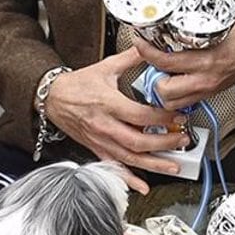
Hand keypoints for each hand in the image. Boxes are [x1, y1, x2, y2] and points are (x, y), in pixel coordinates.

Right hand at [45, 49, 193, 189]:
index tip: (179, 117)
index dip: (163, 118)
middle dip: (164, 143)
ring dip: (153, 164)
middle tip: (182, 140)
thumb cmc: (78, 84)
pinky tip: (142, 186)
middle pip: (138, 141)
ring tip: (173, 166)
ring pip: (129, 158)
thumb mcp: (106, 67)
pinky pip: (114, 167)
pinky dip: (129, 179)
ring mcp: (100, 140)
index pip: (140, 115)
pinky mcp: (96, 149)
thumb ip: (131, 59)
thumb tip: (151, 48)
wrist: (51, 98)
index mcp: (108, 103)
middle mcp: (104, 125)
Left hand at [133, 24, 234, 108]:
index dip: (147, 52)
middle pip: (164, 91)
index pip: (165, 61)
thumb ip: (185, 35)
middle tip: (153, 66)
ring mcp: (206, 90)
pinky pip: (184, 104)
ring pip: (172, 104)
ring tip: (163, 76)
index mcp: (205, 61)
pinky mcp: (208, 95)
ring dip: (162, 91)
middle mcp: (204, 79)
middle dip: (154, 79)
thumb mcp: (209, 30)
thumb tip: (161, 34)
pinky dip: (175, 96)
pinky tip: (175, 84)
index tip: (140, 44)